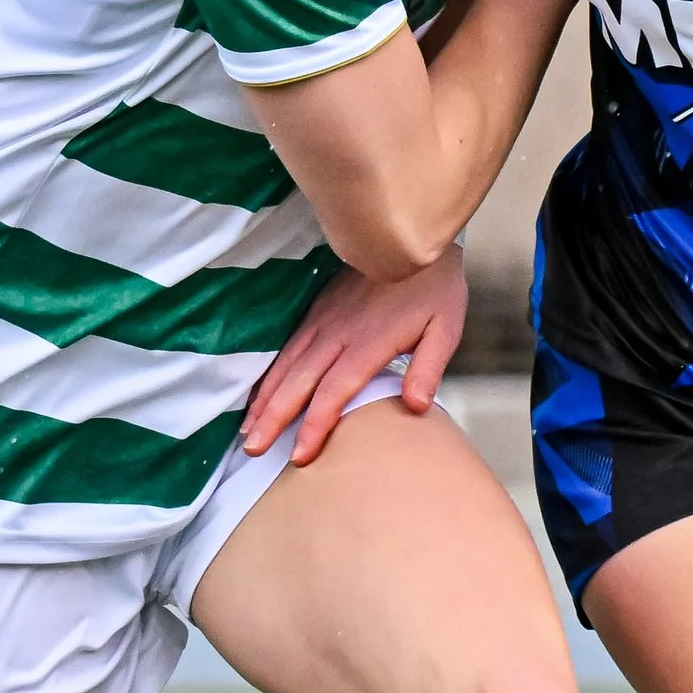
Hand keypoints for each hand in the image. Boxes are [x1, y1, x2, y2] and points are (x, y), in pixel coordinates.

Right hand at [240, 254, 468, 466]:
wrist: (412, 237)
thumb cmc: (434, 288)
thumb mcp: (445, 327)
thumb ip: (429, 367)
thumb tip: (416, 407)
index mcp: (370, 341)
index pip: (336, 390)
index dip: (315, 424)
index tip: (300, 454)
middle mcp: (339, 333)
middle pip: (299, 382)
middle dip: (274, 419)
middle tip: (253, 450)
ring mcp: (323, 320)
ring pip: (286, 366)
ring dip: (265, 400)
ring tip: (247, 431)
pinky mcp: (317, 311)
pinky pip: (287, 348)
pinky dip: (269, 375)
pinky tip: (259, 396)